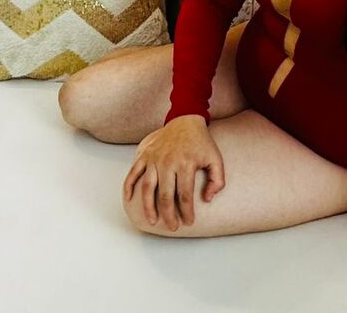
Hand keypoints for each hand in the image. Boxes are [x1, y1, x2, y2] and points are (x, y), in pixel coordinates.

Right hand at [122, 114, 224, 230]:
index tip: (189, 222)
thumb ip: (217, 180)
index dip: (187, 211)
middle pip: (165, 195)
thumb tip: (207, 199)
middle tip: (173, 226)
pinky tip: (130, 200)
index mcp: (186, 164)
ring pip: (148, 187)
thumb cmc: (201, 142)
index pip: (185, 195)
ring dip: (148, 206)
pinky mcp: (144, 155)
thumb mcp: (215, 159)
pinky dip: (129, 186)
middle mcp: (168, 162)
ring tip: (152, 220)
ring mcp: (154, 158)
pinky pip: (133, 173)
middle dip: (169, 215)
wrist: (185, 120)